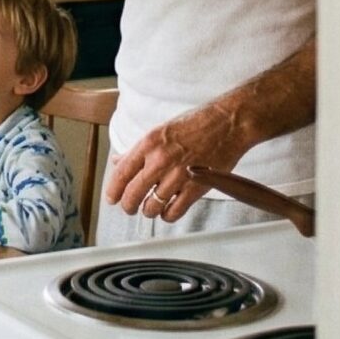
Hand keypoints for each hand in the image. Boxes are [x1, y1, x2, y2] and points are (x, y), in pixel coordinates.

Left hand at [105, 103, 250, 222]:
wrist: (228, 124)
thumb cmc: (196, 123)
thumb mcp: (160, 130)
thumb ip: (138, 150)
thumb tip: (118, 161)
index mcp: (149, 143)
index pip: (121, 173)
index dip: (113, 190)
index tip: (111, 198)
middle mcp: (161, 160)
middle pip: (133, 195)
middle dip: (128, 206)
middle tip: (130, 208)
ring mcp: (178, 175)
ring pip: (152, 207)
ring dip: (149, 211)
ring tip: (151, 207)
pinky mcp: (196, 188)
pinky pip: (174, 212)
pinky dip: (167, 215)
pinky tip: (167, 210)